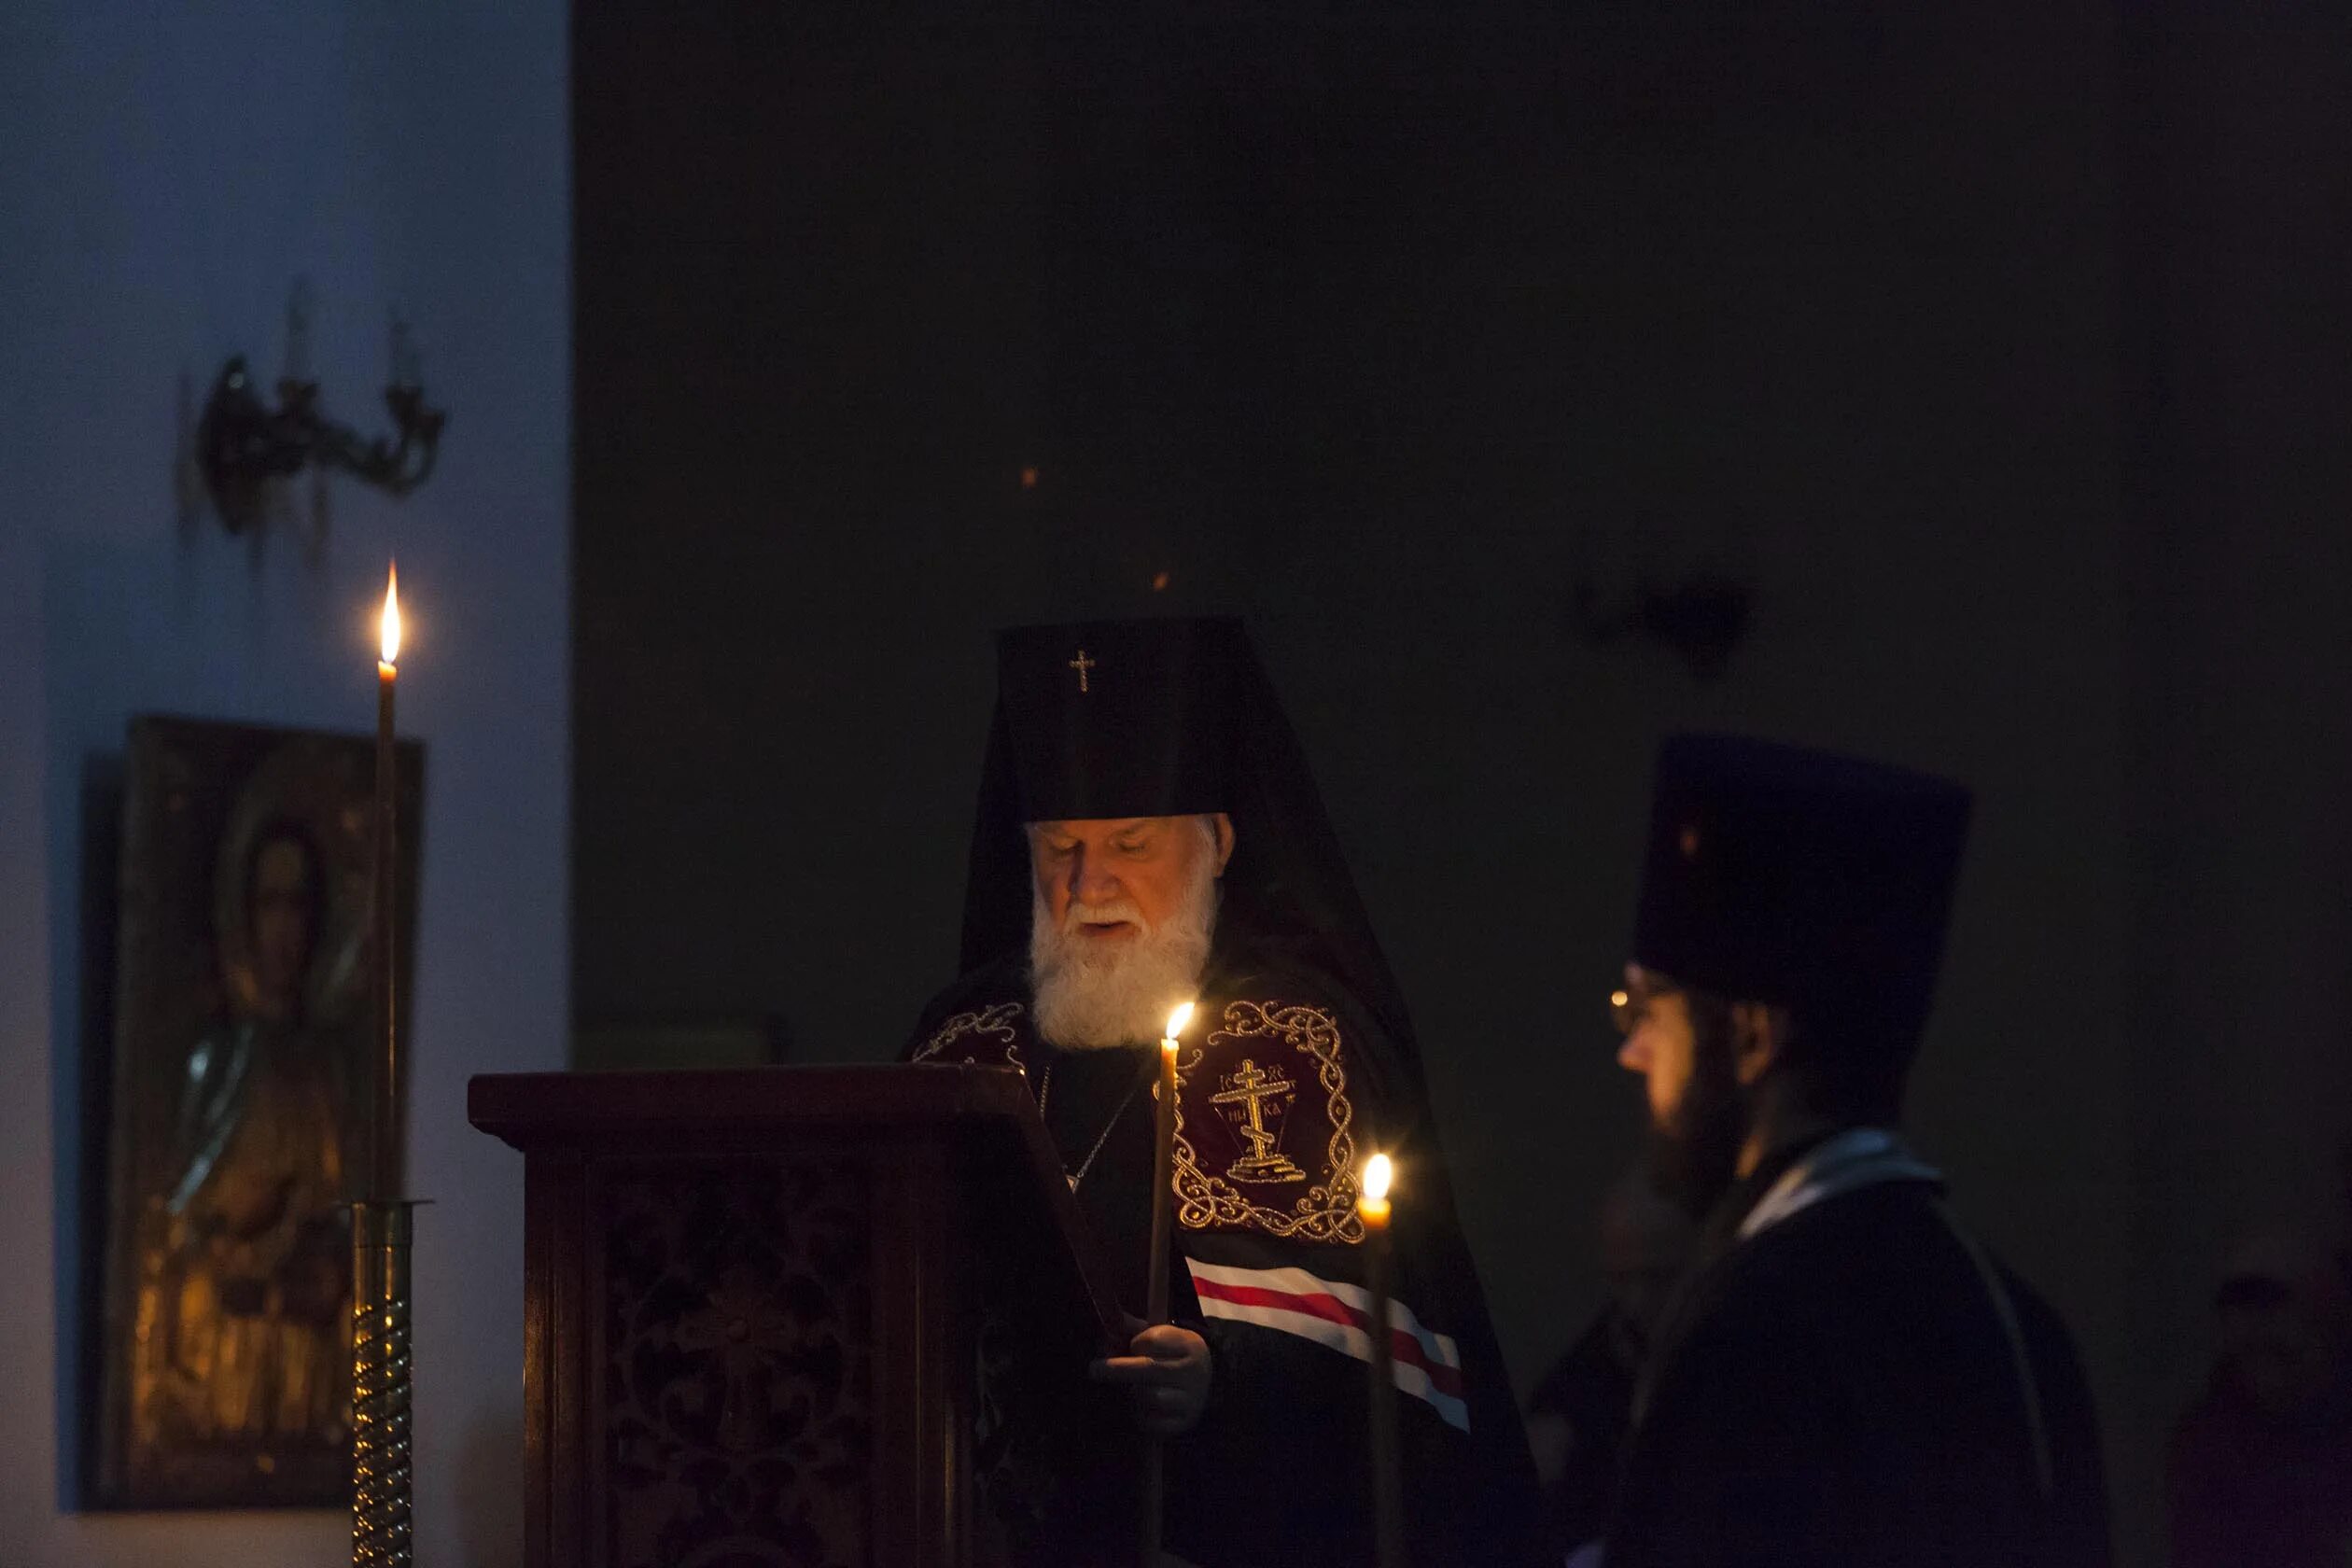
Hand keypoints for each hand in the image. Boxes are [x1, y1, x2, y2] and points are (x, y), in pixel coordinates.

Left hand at [1090, 1322, 1211, 1436]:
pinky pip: (1152, 1422)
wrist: (1204, 1385)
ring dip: (1133, 1393)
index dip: (1135, 1344)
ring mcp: (1191, 1399)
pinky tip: (1140, 1408)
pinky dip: (1141, 1415)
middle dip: (1118, 1369)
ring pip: (1150, 1396)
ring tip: (1131, 1389)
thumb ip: (1135, 1328)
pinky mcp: (1183, 1423)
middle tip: (1093, 1369)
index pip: (1152, 1341)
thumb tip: (1109, 1317)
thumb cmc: (1173, 1357)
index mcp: (1188, 1344)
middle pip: (1149, 1368)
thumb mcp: (1162, 1337)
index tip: (1131, 1347)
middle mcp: (1193, 1371)